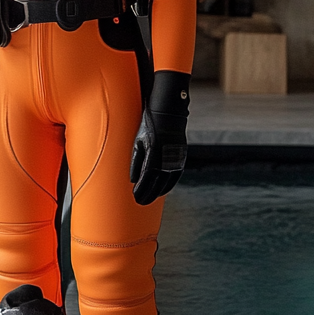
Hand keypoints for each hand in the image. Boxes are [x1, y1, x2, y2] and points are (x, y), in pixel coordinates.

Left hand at [130, 71, 189, 204]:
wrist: (168, 113)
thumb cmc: (148, 124)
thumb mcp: (138, 140)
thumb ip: (135, 160)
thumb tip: (133, 179)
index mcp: (154, 152)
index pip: (147, 176)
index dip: (141, 188)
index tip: (134, 196)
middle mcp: (166, 157)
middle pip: (157, 182)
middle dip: (148, 194)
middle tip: (140, 202)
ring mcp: (175, 157)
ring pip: (166, 181)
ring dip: (157, 192)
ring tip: (148, 199)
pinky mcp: (180, 157)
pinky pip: (175, 175)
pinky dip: (168, 185)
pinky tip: (162, 191)